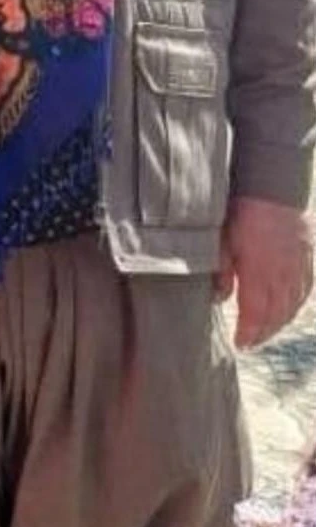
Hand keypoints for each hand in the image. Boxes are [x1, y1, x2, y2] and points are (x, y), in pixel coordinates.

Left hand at [213, 196, 313, 349]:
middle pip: (276, 313)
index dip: (249, 332)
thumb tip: (219, 298)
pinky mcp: (306, 256)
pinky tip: (289, 309)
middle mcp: (282, 273)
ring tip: (266, 332)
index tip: (240, 343)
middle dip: (263, 333)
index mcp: (259, 272)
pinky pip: (305, 288)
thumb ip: (221, 272)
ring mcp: (297, 265)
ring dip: (279, 322)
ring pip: (292, 304)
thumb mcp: (222, 241)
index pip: (256, 313)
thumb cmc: (241, 211)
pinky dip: (296, 303)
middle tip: (250, 343)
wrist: (271, 183)